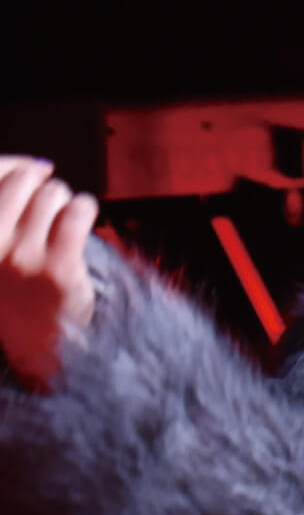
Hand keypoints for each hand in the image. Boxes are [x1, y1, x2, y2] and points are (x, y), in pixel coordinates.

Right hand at [0, 157, 98, 390]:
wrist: (40, 349)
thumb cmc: (16, 293)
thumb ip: (5, 216)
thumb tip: (35, 166)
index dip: (14, 166)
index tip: (33, 169)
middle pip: (20, 182)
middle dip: (40, 183)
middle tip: (49, 200)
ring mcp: (21, 259)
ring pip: (51, 194)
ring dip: (64, 198)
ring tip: (63, 217)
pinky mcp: (58, 268)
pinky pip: (78, 211)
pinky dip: (84, 208)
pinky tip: (83, 219)